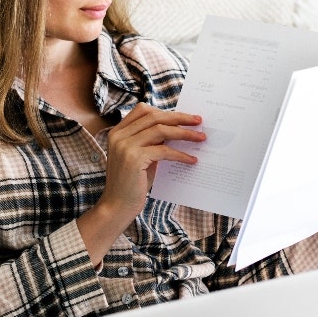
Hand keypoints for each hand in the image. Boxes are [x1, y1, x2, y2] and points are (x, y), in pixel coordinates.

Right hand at [78, 104, 204, 263]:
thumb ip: (150, 141)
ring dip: (184, 133)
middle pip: (154, 117)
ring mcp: (125, 146)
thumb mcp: (139, 156)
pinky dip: (180, 154)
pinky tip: (191, 159)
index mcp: (118, 131)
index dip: (165, 111)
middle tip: (198, 121)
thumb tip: (175, 130)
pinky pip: (164, 150)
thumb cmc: (132, 183)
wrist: (117, 206)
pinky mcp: (134, 158)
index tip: (184, 116)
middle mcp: (119, 135)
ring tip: (200, 138)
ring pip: (161, 130)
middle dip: (180, 118)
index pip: (143, 110)